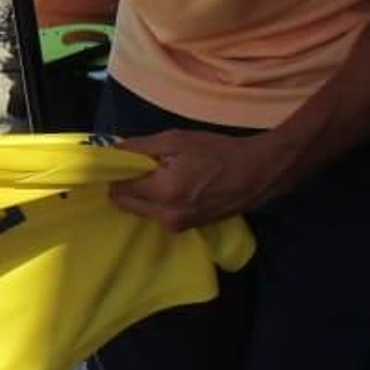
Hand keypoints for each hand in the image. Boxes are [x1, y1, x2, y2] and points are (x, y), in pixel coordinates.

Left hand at [107, 125, 285, 230]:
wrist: (257, 174)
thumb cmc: (217, 152)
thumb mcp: (176, 140)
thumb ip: (140, 148)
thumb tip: (113, 152)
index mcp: (163, 193)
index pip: (117, 190)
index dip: (116, 173)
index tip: (123, 160)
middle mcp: (165, 216)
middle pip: (124, 204)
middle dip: (127, 185)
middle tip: (144, 165)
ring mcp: (176, 226)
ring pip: (140, 210)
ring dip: (143, 193)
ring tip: (164, 173)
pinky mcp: (186, 229)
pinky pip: (157, 214)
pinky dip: (158, 201)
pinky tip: (176, 185)